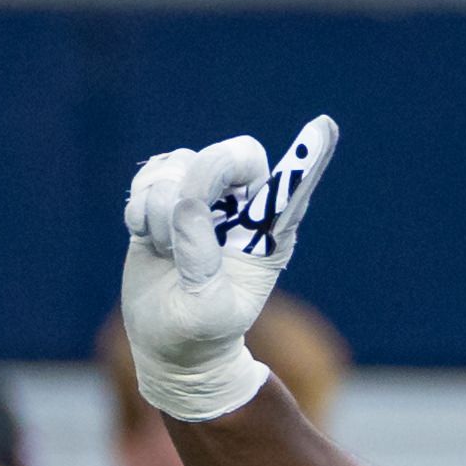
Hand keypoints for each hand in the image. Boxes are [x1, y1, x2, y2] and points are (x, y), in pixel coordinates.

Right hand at [120, 116, 334, 422]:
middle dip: (201, 180)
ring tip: (169, 253)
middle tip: (183, 216)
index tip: (325, 126)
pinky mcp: (166, 195)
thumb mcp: (208, 312)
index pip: (292, 185)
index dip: (308, 156)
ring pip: (179, 166)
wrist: (169, 339)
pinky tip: (149, 238)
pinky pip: (150, 175)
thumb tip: (186, 205)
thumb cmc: (202, 332)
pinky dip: (140, 207)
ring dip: (161, 212)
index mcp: (270, 232)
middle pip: (231, 156)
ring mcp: (203, 196)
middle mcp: (242, 205)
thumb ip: (201, 261)